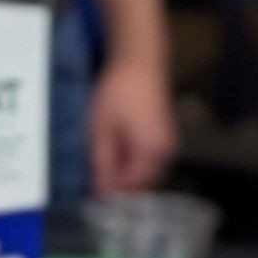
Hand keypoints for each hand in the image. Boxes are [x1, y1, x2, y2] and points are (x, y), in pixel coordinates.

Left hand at [89, 51, 177, 191]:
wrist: (140, 61)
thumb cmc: (118, 93)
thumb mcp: (101, 129)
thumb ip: (103, 161)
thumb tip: (102, 189)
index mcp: (152, 152)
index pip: (132, 186)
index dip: (111, 193)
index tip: (90, 195)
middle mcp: (166, 152)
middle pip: (142, 182)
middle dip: (119, 187)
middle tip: (93, 183)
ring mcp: (167, 143)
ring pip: (144, 172)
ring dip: (124, 175)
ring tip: (100, 170)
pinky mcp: (163, 135)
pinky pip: (147, 159)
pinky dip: (130, 163)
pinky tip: (112, 156)